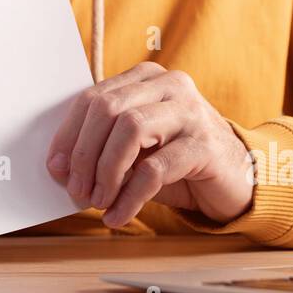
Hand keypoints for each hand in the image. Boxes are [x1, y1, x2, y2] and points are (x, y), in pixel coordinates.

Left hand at [46, 61, 253, 228]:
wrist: (237, 176)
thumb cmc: (178, 159)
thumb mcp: (138, 146)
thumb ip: (103, 145)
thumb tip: (59, 168)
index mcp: (146, 77)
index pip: (94, 97)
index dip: (69, 134)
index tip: (55, 167)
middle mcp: (170, 85)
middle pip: (108, 110)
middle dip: (84, 154)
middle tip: (75, 190)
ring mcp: (190, 112)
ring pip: (130, 130)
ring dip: (106, 172)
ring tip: (97, 201)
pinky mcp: (204, 145)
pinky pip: (155, 169)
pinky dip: (130, 197)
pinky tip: (118, 215)